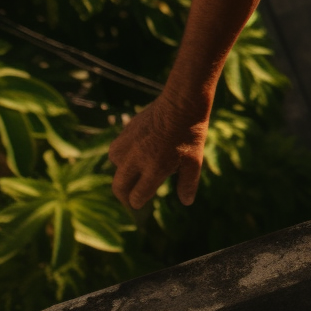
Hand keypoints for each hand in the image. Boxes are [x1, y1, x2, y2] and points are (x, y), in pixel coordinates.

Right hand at [108, 94, 210, 209]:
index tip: (138, 204)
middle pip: (119, 187)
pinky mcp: (125, 133)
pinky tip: (132, 156)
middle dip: (123, 197)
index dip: (137, 203)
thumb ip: (188, 183)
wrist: (181, 105)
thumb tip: (186, 202)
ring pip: (115, 167)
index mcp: (154, 169)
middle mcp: (137, 159)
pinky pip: (115, 151)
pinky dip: (120, 158)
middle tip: (129, 199)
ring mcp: (128, 145)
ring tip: (133, 175)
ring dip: (122, 174)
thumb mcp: (194, 161)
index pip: (137, 195)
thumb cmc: (190, 135)